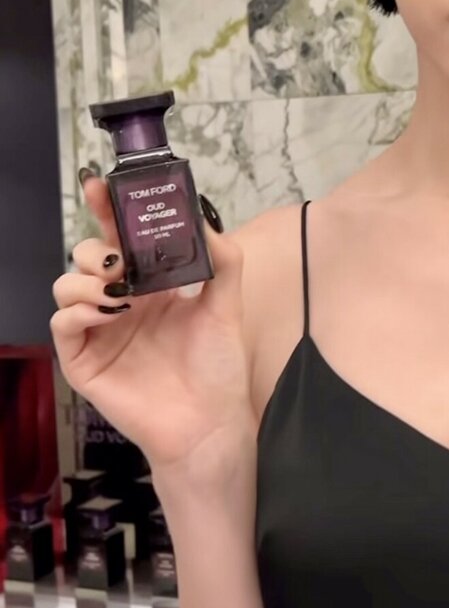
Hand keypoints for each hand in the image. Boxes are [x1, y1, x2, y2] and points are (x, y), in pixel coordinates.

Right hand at [51, 171, 253, 483]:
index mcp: (149, 284)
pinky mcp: (84, 360)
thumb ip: (222, 260)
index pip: (119, 237)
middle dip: (96, 247)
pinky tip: (110, 312)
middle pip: (86, 256)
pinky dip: (79, 311)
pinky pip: (62, 325)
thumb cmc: (216, 366)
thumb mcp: (226, 305)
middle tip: (120, 258)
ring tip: (118, 289)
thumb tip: (205, 218)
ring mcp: (99, 330)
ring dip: (87, 279)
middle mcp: (120, 302)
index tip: (102, 186)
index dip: (106, 209)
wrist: (209, 421)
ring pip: (66, 286)